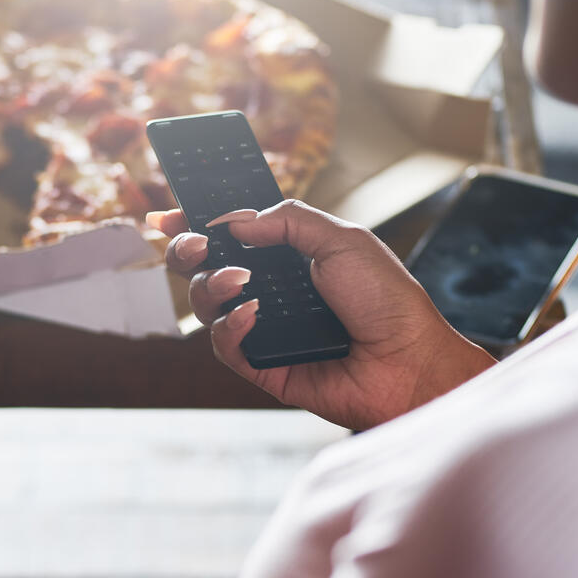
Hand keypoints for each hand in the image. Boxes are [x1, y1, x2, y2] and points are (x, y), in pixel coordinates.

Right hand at [152, 200, 494, 430]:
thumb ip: (287, 221)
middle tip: (195, 243)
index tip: (168, 212)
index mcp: (288, 256)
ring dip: (211, 285)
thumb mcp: (342, 240)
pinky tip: (252, 314)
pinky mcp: (262, 365)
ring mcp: (264, 328)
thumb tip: (235, 220)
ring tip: (240, 280)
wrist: (409, 361)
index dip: (195, 223)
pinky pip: (224, 345)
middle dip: (188, 250)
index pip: (230, 235)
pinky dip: (230, 326)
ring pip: (207, 304)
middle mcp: (270, 290)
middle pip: (204, 267)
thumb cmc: (388, 301)